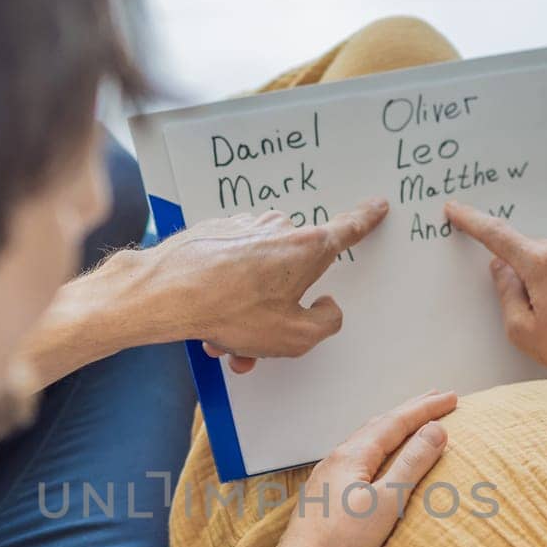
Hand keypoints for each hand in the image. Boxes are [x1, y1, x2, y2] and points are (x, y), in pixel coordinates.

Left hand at [142, 199, 389, 372]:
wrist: (167, 291)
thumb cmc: (231, 311)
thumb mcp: (295, 336)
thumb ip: (326, 322)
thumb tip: (326, 307)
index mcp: (307, 249)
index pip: (347, 231)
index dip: (366, 220)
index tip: (378, 205)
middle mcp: (278, 229)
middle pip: (291, 273)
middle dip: (277, 308)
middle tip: (256, 340)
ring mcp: (244, 227)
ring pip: (257, 276)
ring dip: (245, 310)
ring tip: (223, 340)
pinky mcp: (215, 231)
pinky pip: (231, 268)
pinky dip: (225, 293)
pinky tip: (207, 320)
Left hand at [269, 390, 457, 546]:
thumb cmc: (341, 544)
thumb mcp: (387, 503)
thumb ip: (412, 464)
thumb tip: (435, 431)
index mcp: (352, 456)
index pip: (396, 422)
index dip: (426, 409)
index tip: (452, 397)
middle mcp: (335, 459)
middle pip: (379, 424)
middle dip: (410, 410)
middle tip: (436, 397)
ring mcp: (326, 476)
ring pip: (364, 439)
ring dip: (391, 426)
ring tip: (410, 420)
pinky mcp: (322, 494)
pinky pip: (355, 457)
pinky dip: (376, 446)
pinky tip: (375, 456)